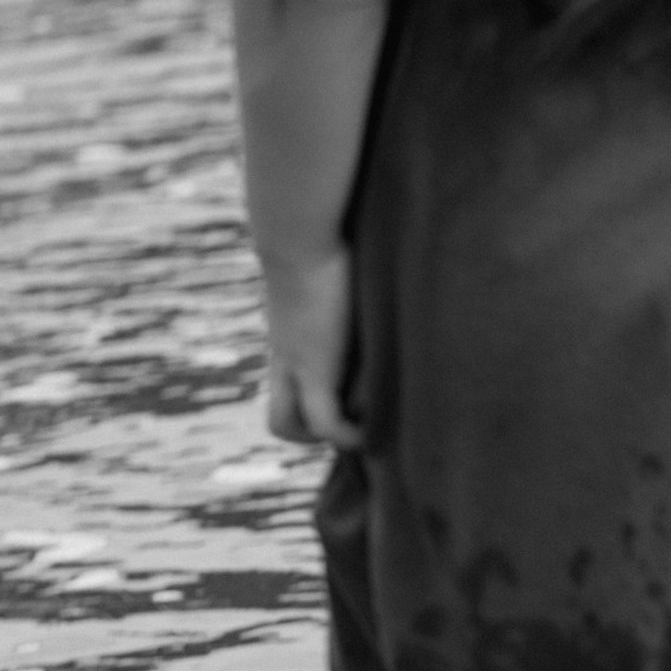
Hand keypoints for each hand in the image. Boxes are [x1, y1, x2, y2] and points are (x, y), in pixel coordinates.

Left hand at [258, 250, 360, 447]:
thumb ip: (355, 281)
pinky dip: (349, 434)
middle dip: (313, 434)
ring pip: (285, 426)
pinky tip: (375, 428)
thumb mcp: (341, 266)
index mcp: (292, 339)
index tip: (353, 406)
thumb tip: (391, 253)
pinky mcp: (313, 367)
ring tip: (364, 427)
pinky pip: (323, 422)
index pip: (291, 391)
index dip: (316, 407)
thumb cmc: (325, 235)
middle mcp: (287, 358)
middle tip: (354, 425)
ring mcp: (296, 365)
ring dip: (324, 437)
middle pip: (279, 421)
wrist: (299, 233)